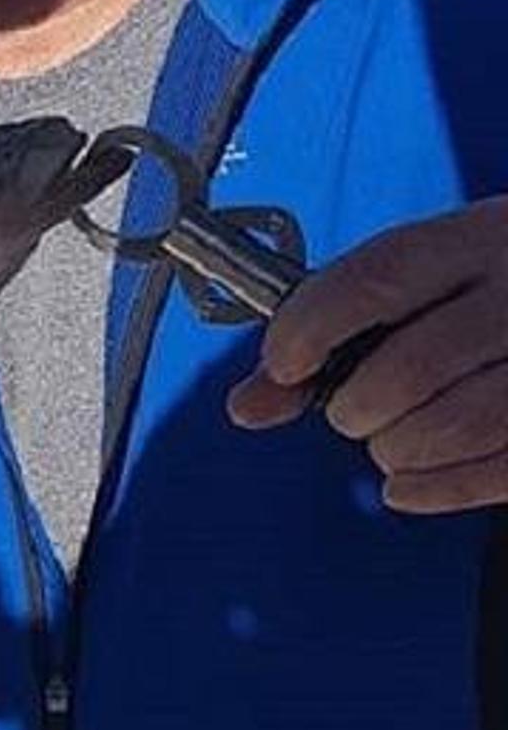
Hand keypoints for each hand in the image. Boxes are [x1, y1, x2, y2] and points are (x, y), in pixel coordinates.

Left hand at [229, 197, 507, 513]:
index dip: (313, 328)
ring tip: (386, 442)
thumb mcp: (415, 283)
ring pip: (460, 422)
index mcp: (475, 240)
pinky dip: (438, 489)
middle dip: (355, 406)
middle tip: (349, 412)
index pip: (379, 278)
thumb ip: (325, 331)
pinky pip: (500, 469)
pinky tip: (404, 485)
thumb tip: (246, 406)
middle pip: (414, 365)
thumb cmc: (477, 292)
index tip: (283, 364)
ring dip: (397, 449)